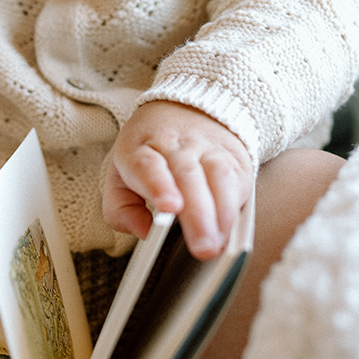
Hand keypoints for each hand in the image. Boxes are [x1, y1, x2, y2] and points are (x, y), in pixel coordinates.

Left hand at [103, 103, 251, 260]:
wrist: (188, 111)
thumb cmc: (150, 152)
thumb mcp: (120, 175)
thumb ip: (121, 209)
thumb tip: (142, 231)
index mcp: (140, 148)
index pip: (148, 164)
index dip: (159, 185)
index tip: (169, 207)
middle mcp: (175, 145)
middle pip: (187, 176)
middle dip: (197, 214)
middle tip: (202, 247)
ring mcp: (207, 149)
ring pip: (217, 177)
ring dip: (220, 215)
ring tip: (216, 245)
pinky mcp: (233, 158)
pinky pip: (237, 182)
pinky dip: (234, 209)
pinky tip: (227, 231)